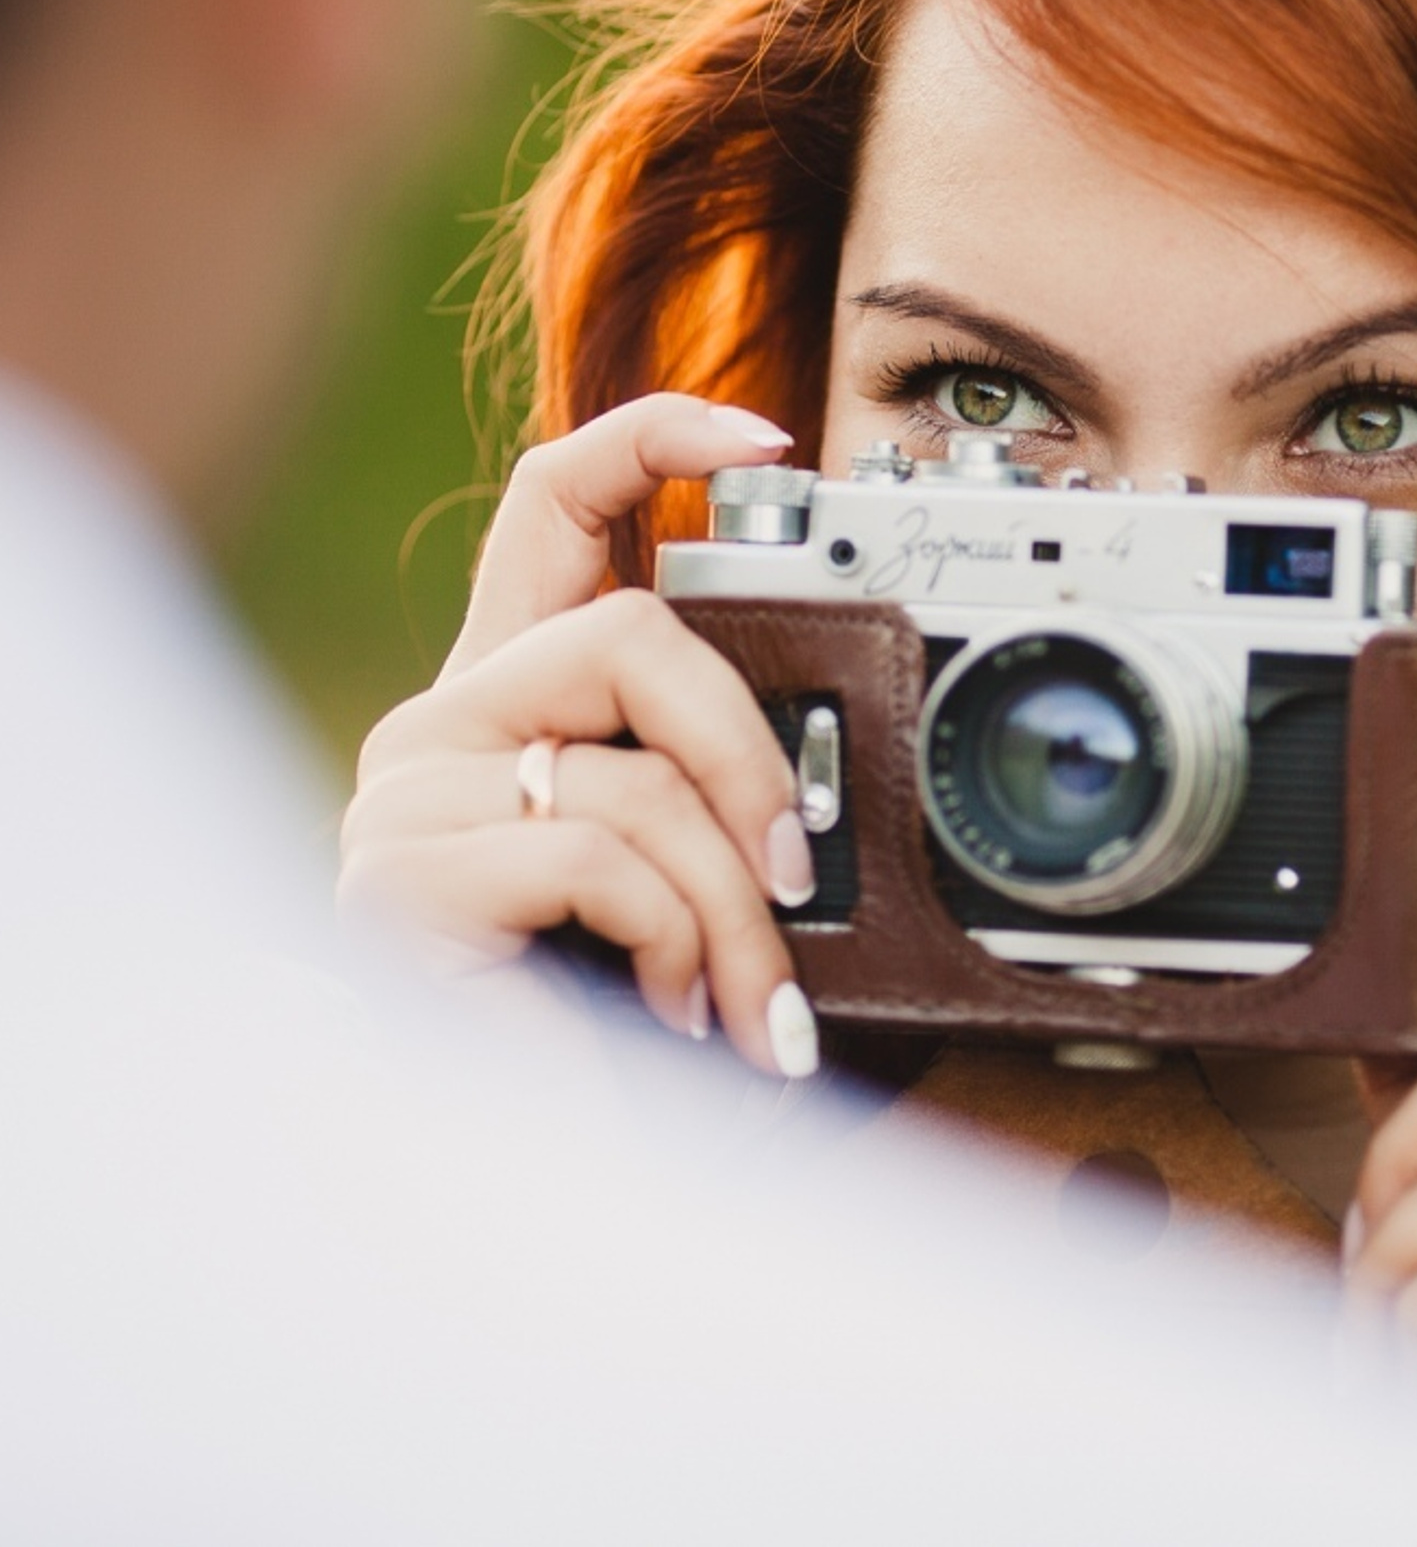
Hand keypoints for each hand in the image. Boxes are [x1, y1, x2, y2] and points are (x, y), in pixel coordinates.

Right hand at [339, 394, 822, 1076]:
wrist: (513, 1176)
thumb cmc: (609, 1019)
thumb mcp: (676, 881)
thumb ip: (709, 800)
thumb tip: (816, 796)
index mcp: (516, 698)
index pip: (553, 505)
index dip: (652, 439)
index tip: (765, 439)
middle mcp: (446, 724)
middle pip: (627, 628)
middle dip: (746, 752)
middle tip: (795, 868)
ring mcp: (411, 798)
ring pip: (629, 765)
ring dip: (727, 901)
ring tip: (744, 1003)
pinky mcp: (402, 880)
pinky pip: (592, 852)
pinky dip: (671, 942)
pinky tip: (665, 1014)